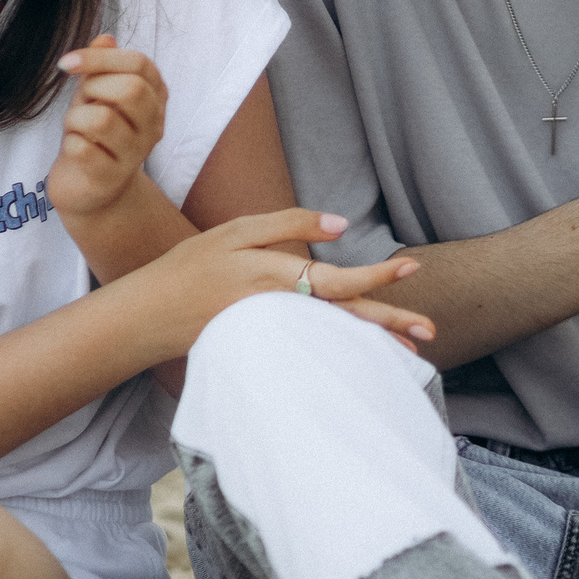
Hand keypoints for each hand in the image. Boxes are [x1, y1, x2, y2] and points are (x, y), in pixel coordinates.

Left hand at [47, 36, 166, 217]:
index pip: (140, 64)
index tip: (67, 62)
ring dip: (75, 119)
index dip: (100, 58)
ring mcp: (136, 156)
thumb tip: (105, 38)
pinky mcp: (110, 180)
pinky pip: (82, 150)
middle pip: (131, 89)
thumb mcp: (96, 93)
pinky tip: (76, 152)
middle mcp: (154, 126)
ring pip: (101, 120)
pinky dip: (69, 145)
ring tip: (76, 128)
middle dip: (93, 88)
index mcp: (155, 98)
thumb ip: (102, 66)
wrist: (89, 188)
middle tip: (82, 101)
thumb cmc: (94, 134)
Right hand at [149, 209, 438, 353]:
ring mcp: (274, 336)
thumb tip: (341, 224)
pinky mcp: (265, 350)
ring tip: (410, 350)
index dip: (374, 276)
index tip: (412, 269)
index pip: (336, 280)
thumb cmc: (191, 265)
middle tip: (430, 331)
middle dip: (388, 324)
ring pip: (332, 337)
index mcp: (274, 278)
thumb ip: (289, 224)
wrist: (148, 316)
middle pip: (343, 318)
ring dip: (372, 343)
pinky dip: (340, 350)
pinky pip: (312, 348)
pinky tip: (361, 354)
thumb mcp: (236, 231)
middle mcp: (280, 312)